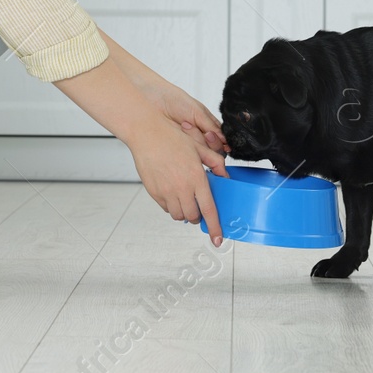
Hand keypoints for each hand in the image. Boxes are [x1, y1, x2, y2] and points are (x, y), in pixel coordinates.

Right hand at [124, 117, 229, 246]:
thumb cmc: (172, 137)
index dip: (215, 227)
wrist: (146, 133)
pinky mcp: (154, 192)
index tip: (218, 239)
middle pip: (193, 216)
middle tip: (198, 209)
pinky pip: (165, 208)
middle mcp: (182, 187)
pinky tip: (172, 193)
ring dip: (184, 212)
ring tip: (185, 200)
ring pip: (178, 215)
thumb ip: (215, 163)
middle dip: (198, 217)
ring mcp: (166, 191)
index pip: (209, 209)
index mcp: (196, 177)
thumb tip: (225, 176)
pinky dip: (171, 206)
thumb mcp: (199, 147)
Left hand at [135, 78, 230, 155]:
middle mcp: (199, 138)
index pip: (221, 142)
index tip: (210, 135)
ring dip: (195, 141)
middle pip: (213, 152)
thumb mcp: (197, 111)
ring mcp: (188, 145)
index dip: (218, 142)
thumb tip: (225, 140)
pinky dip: (185, 146)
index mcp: (208, 126)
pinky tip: (180, 133)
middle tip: (202, 132)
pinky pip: (187, 155)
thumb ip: (211, 126)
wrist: (152, 99)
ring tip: (184, 126)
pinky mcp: (177, 151)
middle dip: (207, 142)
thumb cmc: (173, 100)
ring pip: (201, 154)